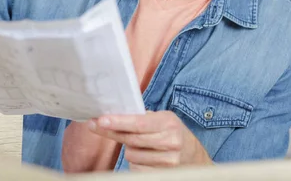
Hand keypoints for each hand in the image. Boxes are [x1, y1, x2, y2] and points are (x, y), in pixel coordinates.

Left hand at [88, 110, 212, 170]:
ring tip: (140, 144)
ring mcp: (168, 162)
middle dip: (112, 132)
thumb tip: (112, 116)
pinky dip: (135, 161)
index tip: (101, 121)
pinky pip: (136, 168)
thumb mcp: (163, 119)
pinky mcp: (162, 175)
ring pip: (131, 155)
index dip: (118, 122)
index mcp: (169, 123)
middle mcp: (170, 143)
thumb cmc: (172, 133)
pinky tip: (144, 156)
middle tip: (97, 125)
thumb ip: (142, 117)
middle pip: (131, 140)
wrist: (193, 157)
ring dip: (129, 149)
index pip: (139, 123)